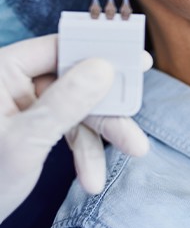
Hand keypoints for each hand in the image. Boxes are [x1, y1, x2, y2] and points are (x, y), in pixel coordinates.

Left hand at [0, 35, 150, 222]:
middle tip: (138, 117)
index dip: (100, 52)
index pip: (58, 48)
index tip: (136, 60)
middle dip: (107, 109)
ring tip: (130, 154)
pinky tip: (92, 178)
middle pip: (76, 81)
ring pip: (78, 108)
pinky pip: (69, 129)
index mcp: (3, 70)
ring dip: (101, 136)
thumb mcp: (25, 141)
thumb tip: (103, 67)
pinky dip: (84, 152)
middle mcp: (15, 81)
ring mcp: (26, 104)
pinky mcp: (34, 126)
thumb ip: (64, 102)